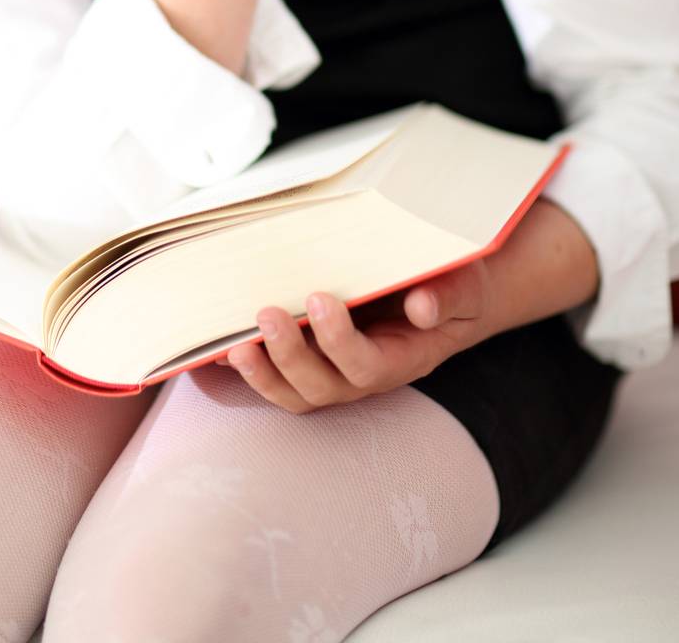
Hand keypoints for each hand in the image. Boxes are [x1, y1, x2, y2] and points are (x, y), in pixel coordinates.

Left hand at [213, 260, 494, 412]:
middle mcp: (362, 375)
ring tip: (234, 345)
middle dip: (290, 356)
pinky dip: (247, 367)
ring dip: (262, 373)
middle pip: (321, 388)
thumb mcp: (462, 287)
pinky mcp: (312, 360)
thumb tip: (422, 306)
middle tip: (268, 313)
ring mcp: (334, 373)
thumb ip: (447, 297)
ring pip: (293, 393)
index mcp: (400, 359)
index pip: (366, 366)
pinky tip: (216, 351)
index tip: (320, 298)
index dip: (339, 341)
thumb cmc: (451, 286)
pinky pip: (275, 376)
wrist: (444, 293)